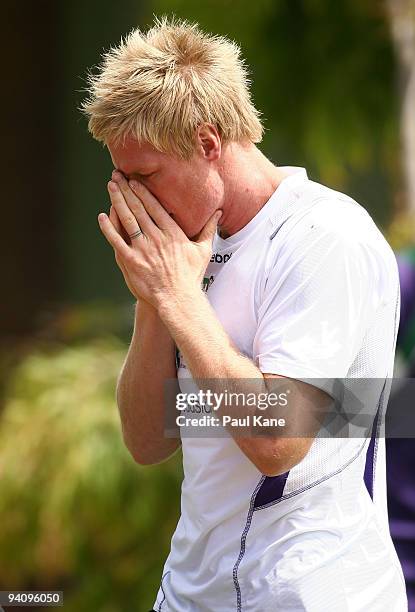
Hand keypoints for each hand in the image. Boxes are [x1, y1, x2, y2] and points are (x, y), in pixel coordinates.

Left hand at [98, 172, 220, 308]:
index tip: (134, 180)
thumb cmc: (191, 276)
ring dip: (118, 201)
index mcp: (173, 233)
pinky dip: (109, 228)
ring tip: (111, 187)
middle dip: (127, 190)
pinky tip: (102, 217)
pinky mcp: (132, 261)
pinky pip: (117, 241)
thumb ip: (209, 229)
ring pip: (127, 220)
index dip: (143, 192)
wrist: (178, 299)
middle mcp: (157, 238)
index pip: (155, 207)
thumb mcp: (204, 250)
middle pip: (139, 209)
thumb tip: (219, 212)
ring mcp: (143, 249)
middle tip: (117, 176)